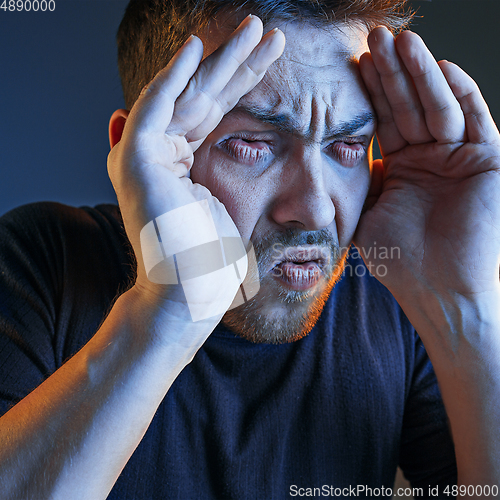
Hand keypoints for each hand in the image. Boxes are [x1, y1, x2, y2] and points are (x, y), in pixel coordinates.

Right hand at [107, 15, 284, 322]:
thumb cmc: (212, 257)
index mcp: (183, 162)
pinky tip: (198, 46)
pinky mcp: (136, 157)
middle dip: (238, 63)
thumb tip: (243, 152)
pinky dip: (174, 75)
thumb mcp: (227, 204)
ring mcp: (145, 152)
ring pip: (186, 92)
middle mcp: (162, 151)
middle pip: (205, 96)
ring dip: (220, 59)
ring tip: (253, 28)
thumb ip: (223, 172)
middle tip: (267, 31)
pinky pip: (158, 105)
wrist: (190, 291)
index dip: (245, 82)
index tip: (274, 58)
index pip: (217, 111)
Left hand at [356, 27, 499, 307]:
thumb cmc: (399, 259)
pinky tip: (440, 68)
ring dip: (419, 75)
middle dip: (391, 73)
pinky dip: (459, 93)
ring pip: (438, 106)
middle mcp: (429, 157)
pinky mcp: (488, 161)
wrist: (436, 290)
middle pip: (408, 107)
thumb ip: (359, 178)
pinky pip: (474, 119)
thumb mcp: (366, 211)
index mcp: (401, 168)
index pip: (383, 121)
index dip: (368, 94)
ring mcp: (459, 157)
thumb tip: (334, 150)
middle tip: (372, 39)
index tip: (349, 66)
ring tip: (399, 43)